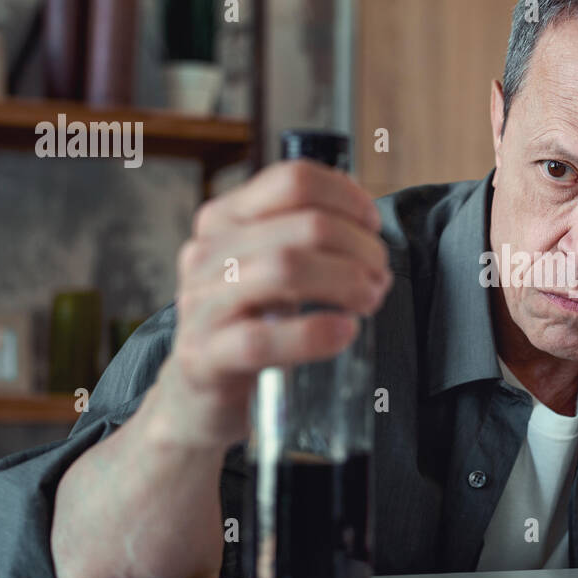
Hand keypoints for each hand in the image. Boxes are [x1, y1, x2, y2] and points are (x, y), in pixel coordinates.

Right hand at [153, 159, 392, 448]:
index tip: (373, 228)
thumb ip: (304, 239)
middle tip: (381, 277)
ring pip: (286, 270)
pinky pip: (262, 339)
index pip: (294, 181)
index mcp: (225, 219)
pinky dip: (314, 334)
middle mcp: (207, 252)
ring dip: (347, 282)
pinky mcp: (204, 356)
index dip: (348, 200)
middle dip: (360, 249)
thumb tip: (369, 226)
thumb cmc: (247, 324)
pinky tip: (344, 332)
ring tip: (370, 301)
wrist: (196, 396)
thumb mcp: (267, 269)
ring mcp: (201, 303)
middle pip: (304, 225)